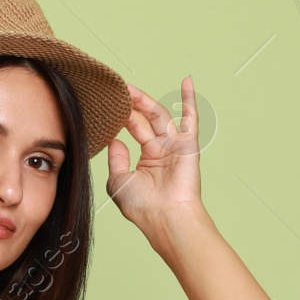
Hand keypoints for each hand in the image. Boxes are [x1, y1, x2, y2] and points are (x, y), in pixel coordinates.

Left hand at [105, 77, 204, 235]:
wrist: (165, 218)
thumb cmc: (142, 206)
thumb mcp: (118, 180)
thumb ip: (116, 158)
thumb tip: (114, 139)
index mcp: (147, 160)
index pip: (134, 129)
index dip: (122, 115)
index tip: (109, 103)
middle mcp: (162, 151)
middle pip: (145, 119)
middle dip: (131, 104)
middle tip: (117, 90)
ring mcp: (175, 147)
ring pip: (160, 116)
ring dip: (145, 101)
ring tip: (129, 88)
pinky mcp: (188, 145)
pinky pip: (190, 119)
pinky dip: (189, 100)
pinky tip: (186, 81)